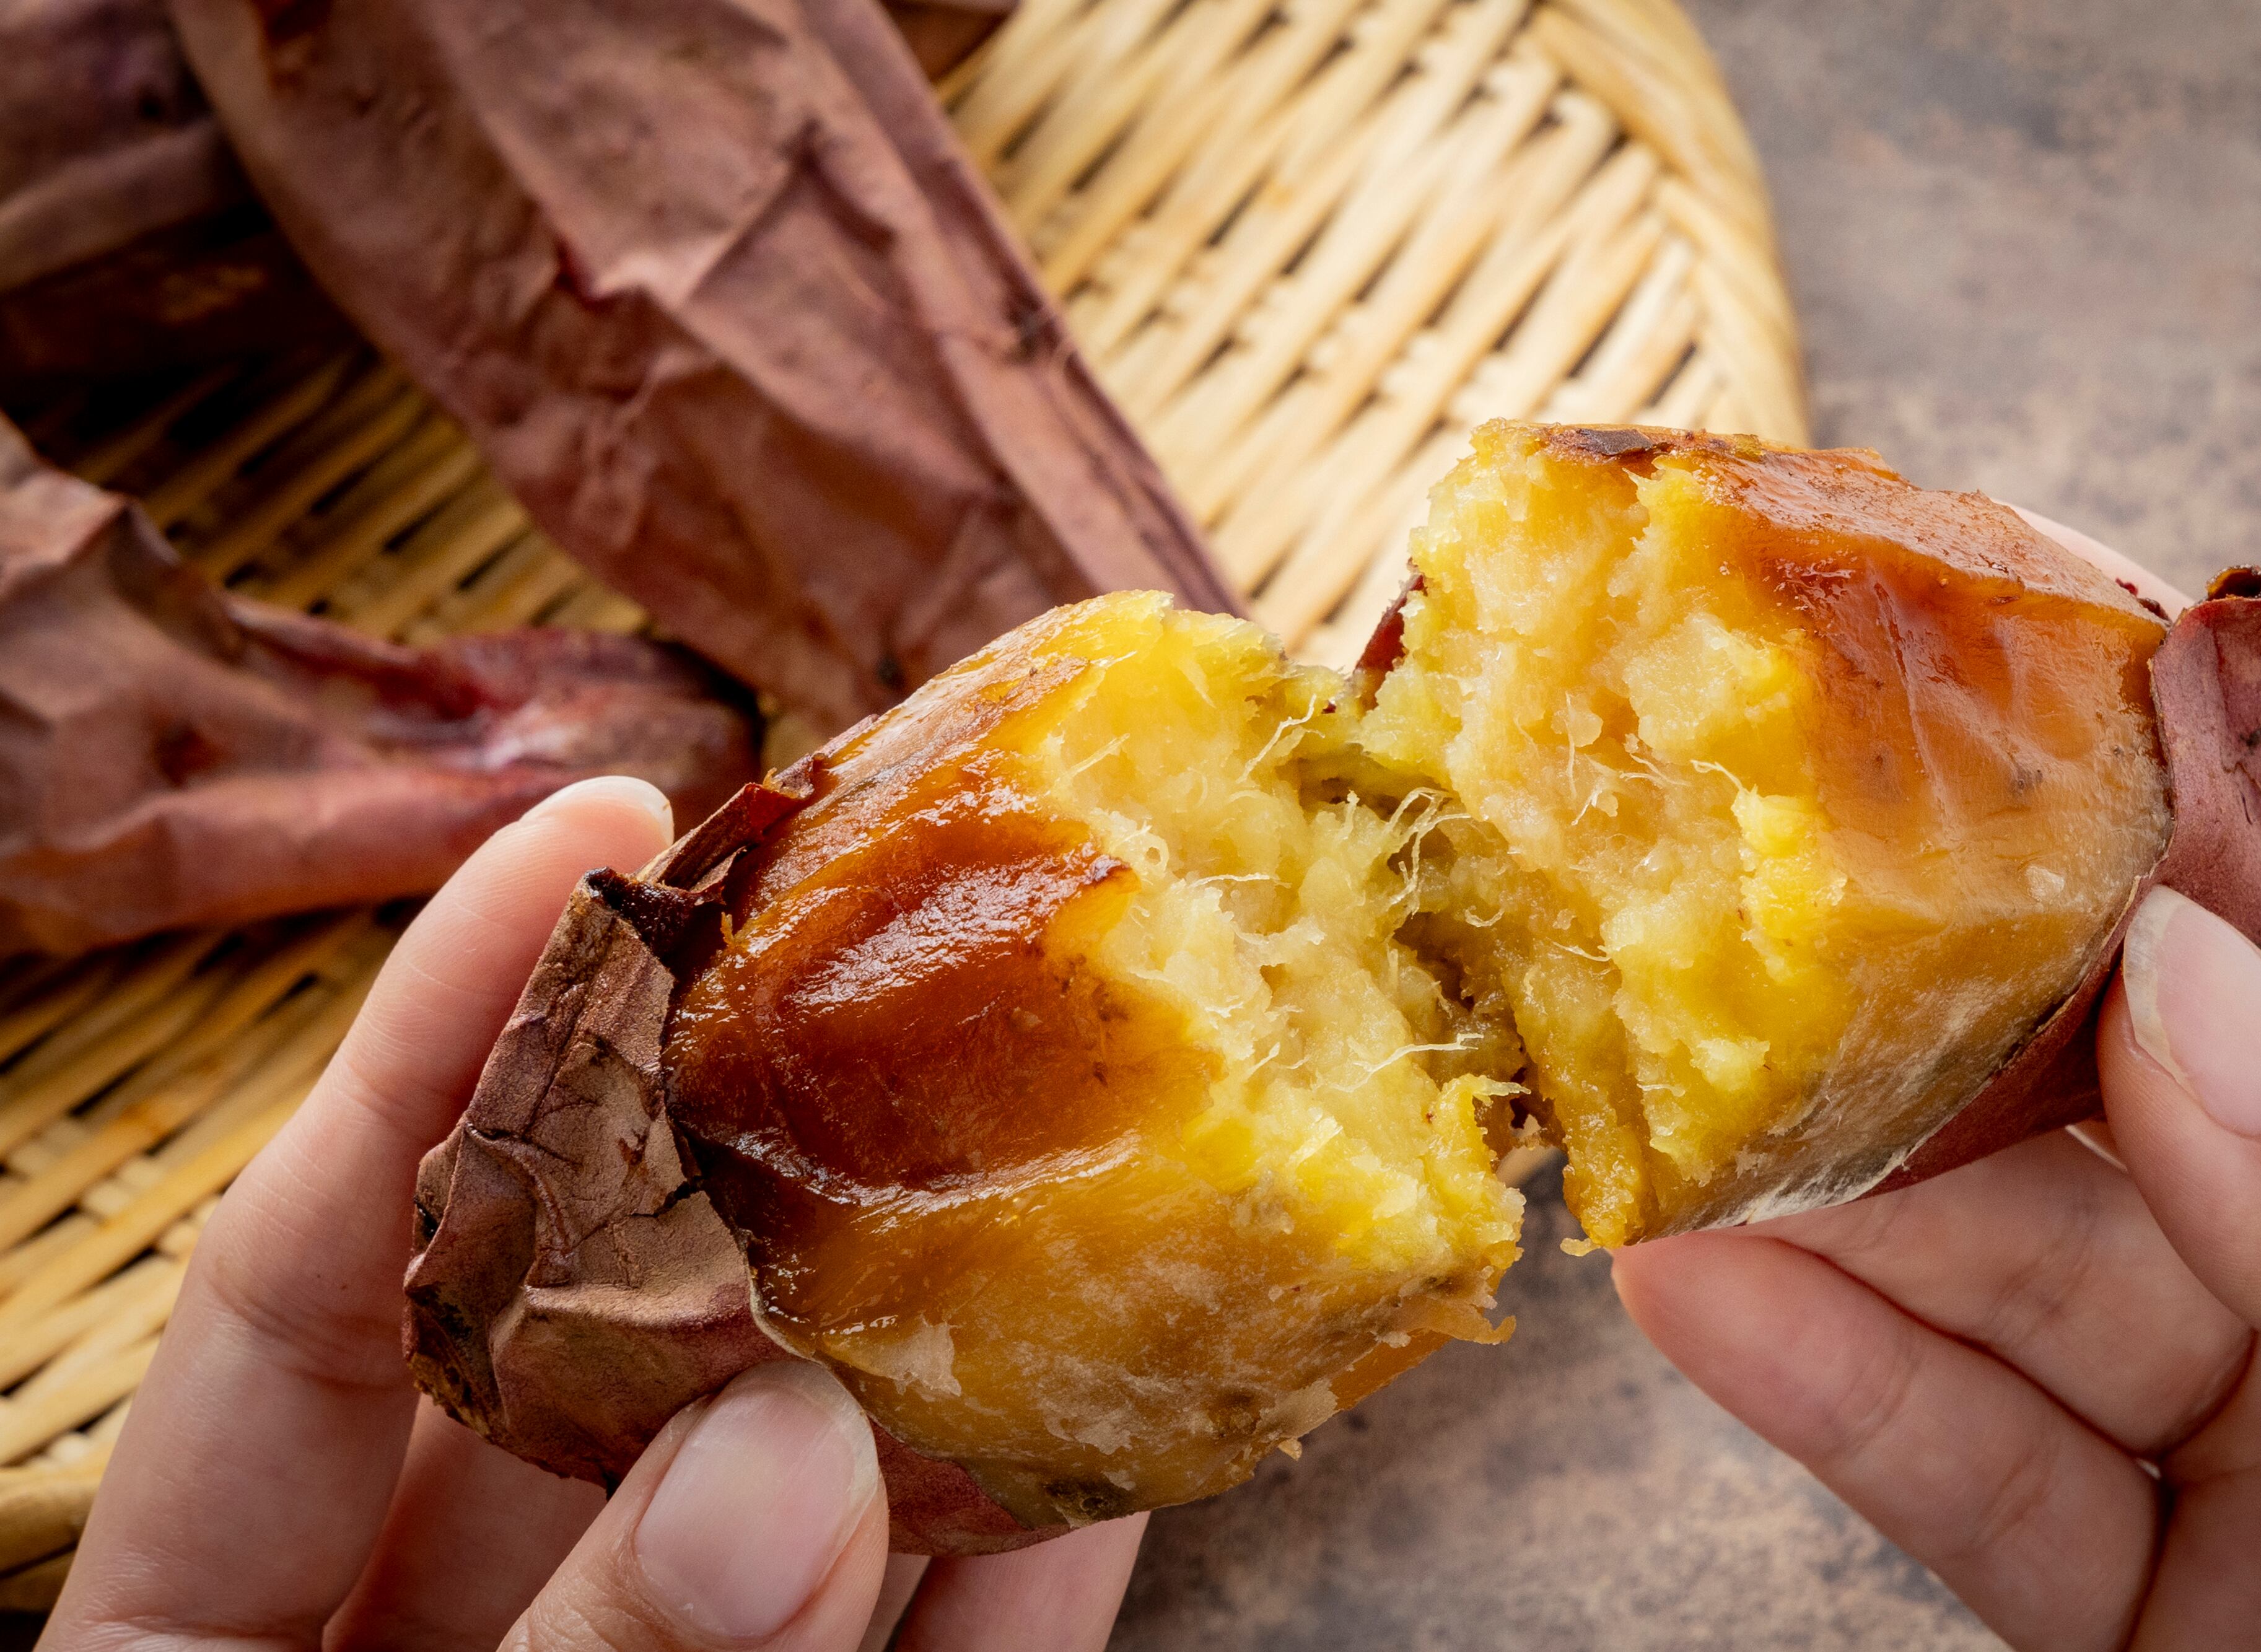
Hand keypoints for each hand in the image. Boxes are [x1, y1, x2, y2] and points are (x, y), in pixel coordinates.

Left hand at [40, 776, 1146, 1651]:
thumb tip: (787, 1454)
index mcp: (218, 1624)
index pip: (316, 1271)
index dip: (443, 1033)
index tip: (593, 823)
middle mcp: (430, 1630)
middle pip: (583, 1364)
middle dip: (731, 1184)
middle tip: (872, 977)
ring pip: (783, 1514)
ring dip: (920, 1376)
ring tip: (1050, 1175)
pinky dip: (1014, 1594)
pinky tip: (1110, 1456)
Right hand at [1614, 519, 2260, 1648]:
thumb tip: (2182, 988)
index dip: (2159, 714)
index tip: (1956, 613)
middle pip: (2135, 1054)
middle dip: (1935, 979)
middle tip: (1731, 889)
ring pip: (2029, 1270)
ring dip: (1842, 1193)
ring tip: (1666, 1101)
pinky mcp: (2193, 1599)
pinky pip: (1999, 1484)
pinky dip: (1847, 1392)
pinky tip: (1712, 1295)